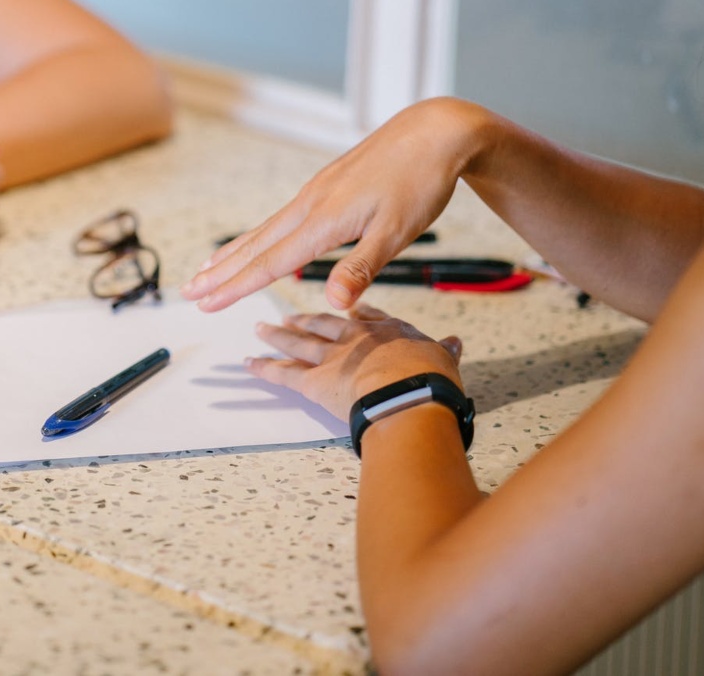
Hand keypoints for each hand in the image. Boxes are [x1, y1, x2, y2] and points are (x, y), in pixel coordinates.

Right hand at [182, 98, 495, 311]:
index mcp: (324, 220)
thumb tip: (332, 304)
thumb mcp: (397, 231)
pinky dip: (260, 234)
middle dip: (221, 271)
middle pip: (256, 244)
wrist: (435, 131)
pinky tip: (260, 239)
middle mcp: (311, 204)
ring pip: (265, 229)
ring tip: (207, 268)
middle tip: (187, 291)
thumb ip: (361, 268)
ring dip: (235, 252)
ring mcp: (316, 192)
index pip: (270, 262)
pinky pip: (282, 217)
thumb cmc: (420, 181)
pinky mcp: (327, 186)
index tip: (205, 303)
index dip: (235, 286)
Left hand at [247, 303, 464, 421]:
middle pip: (325, 325)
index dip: (355, 313)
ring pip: (298, 343)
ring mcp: (332, 358)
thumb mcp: (444, 360)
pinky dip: (264, 369)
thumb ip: (444, 351)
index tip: (346, 308)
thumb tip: (455, 343)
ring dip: (278, 336)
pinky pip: (283, 374)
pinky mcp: (314, 382)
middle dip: (306, 320)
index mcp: (388, 331)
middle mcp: (355, 339)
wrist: (409, 395)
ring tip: (261, 329)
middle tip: (289, 316)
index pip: (367, 317)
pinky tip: (249, 363)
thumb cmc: (430, 380)